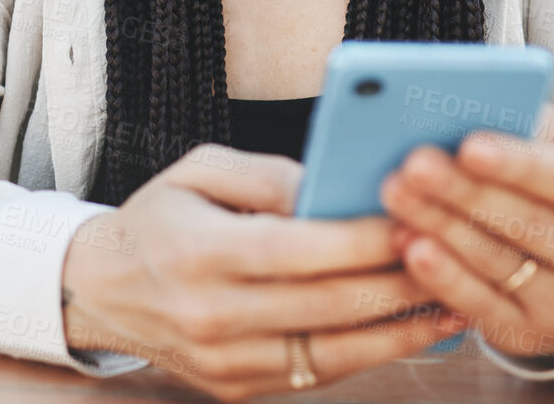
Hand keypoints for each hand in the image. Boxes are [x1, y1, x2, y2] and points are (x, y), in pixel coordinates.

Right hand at [61, 143, 467, 401]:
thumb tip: (330, 186)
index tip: (415, 218)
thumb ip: (265, 175)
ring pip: (331, 351)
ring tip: (453, 302)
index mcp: (197, 251)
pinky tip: (407, 328)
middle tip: (452, 254)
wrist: (100, 290)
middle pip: (325, 304)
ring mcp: (224, 360)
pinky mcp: (237, 388)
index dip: (361, 238)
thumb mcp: (196, 171)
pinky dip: (368, 352)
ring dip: (399, 330)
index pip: (296, 248)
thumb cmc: (158, 218)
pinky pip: (316, 373)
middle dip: (397, 281)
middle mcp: (209, 313)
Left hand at [379, 105, 553, 361]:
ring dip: (442, 225)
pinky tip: (411, 247)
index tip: (469, 144)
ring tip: (397, 196)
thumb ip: (526, 133)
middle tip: (414, 164)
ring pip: (502, 261)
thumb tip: (462, 103)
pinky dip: (443, 275)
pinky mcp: (530, 332)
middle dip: (468, 191)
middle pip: (534, 222)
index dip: (522, 163)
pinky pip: (482, 304)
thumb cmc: (550, 200)